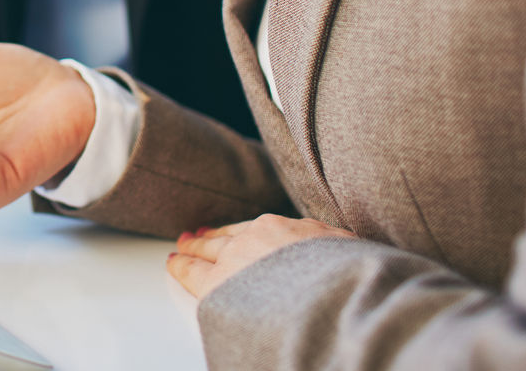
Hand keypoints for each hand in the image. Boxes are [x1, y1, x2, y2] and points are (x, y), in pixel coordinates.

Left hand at [167, 214, 355, 299]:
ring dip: (194, 249)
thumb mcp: (351, 254)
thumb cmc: (347, 279)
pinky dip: (181, 266)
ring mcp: (237, 259)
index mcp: (291, 230)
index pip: (261, 231)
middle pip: (231, 236)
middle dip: (214, 236)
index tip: (238, 234)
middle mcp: (261, 238)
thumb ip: (338, 249)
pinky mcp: (219, 283)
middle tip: (199, 235)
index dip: (246, 233)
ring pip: (209, 250)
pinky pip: (193, 271)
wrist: (330, 294)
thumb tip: (345, 252)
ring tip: (182, 248)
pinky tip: (174, 263)